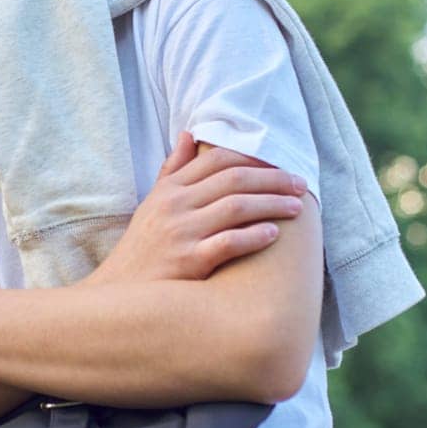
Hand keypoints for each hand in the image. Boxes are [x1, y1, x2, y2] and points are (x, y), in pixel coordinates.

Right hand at [92, 132, 306, 284]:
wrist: (125, 293)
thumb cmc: (144, 248)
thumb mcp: (152, 203)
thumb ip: (172, 169)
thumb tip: (189, 134)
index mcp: (169, 190)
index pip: (217, 160)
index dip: (254, 159)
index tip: (280, 166)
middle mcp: (174, 206)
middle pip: (233, 180)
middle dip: (273, 179)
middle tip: (301, 185)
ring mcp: (181, 233)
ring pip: (236, 207)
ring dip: (272, 204)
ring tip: (297, 209)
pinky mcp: (189, 261)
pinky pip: (229, 242)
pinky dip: (254, 236)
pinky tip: (274, 234)